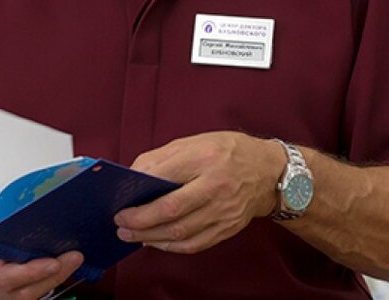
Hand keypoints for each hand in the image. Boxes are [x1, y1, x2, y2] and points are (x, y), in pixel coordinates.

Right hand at [0, 235, 82, 299]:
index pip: (5, 278)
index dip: (31, 272)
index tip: (53, 262)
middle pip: (24, 292)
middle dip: (52, 276)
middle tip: (74, 257)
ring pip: (32, 295)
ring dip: (56, 279)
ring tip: (74, 259)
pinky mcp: (10, 296)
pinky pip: (34, 292)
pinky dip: (50, 280)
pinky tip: (65, 266)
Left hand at [114, 131, 281, 253]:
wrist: (269, 171)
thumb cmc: (226, 152)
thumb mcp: (193, 142)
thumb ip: (161, 158)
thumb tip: (132, 177)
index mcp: (204, 158)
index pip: (164, 178)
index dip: (138, 193)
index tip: (119, 202)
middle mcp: (216, 186)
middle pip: (172, 210)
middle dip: (141, 220)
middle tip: (120, 223)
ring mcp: (224, 210)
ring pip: (182, 232)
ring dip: (151, 237)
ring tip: (131, 235)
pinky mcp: (228, 228)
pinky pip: (196, 243)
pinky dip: (172, 246)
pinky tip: (156, 241)